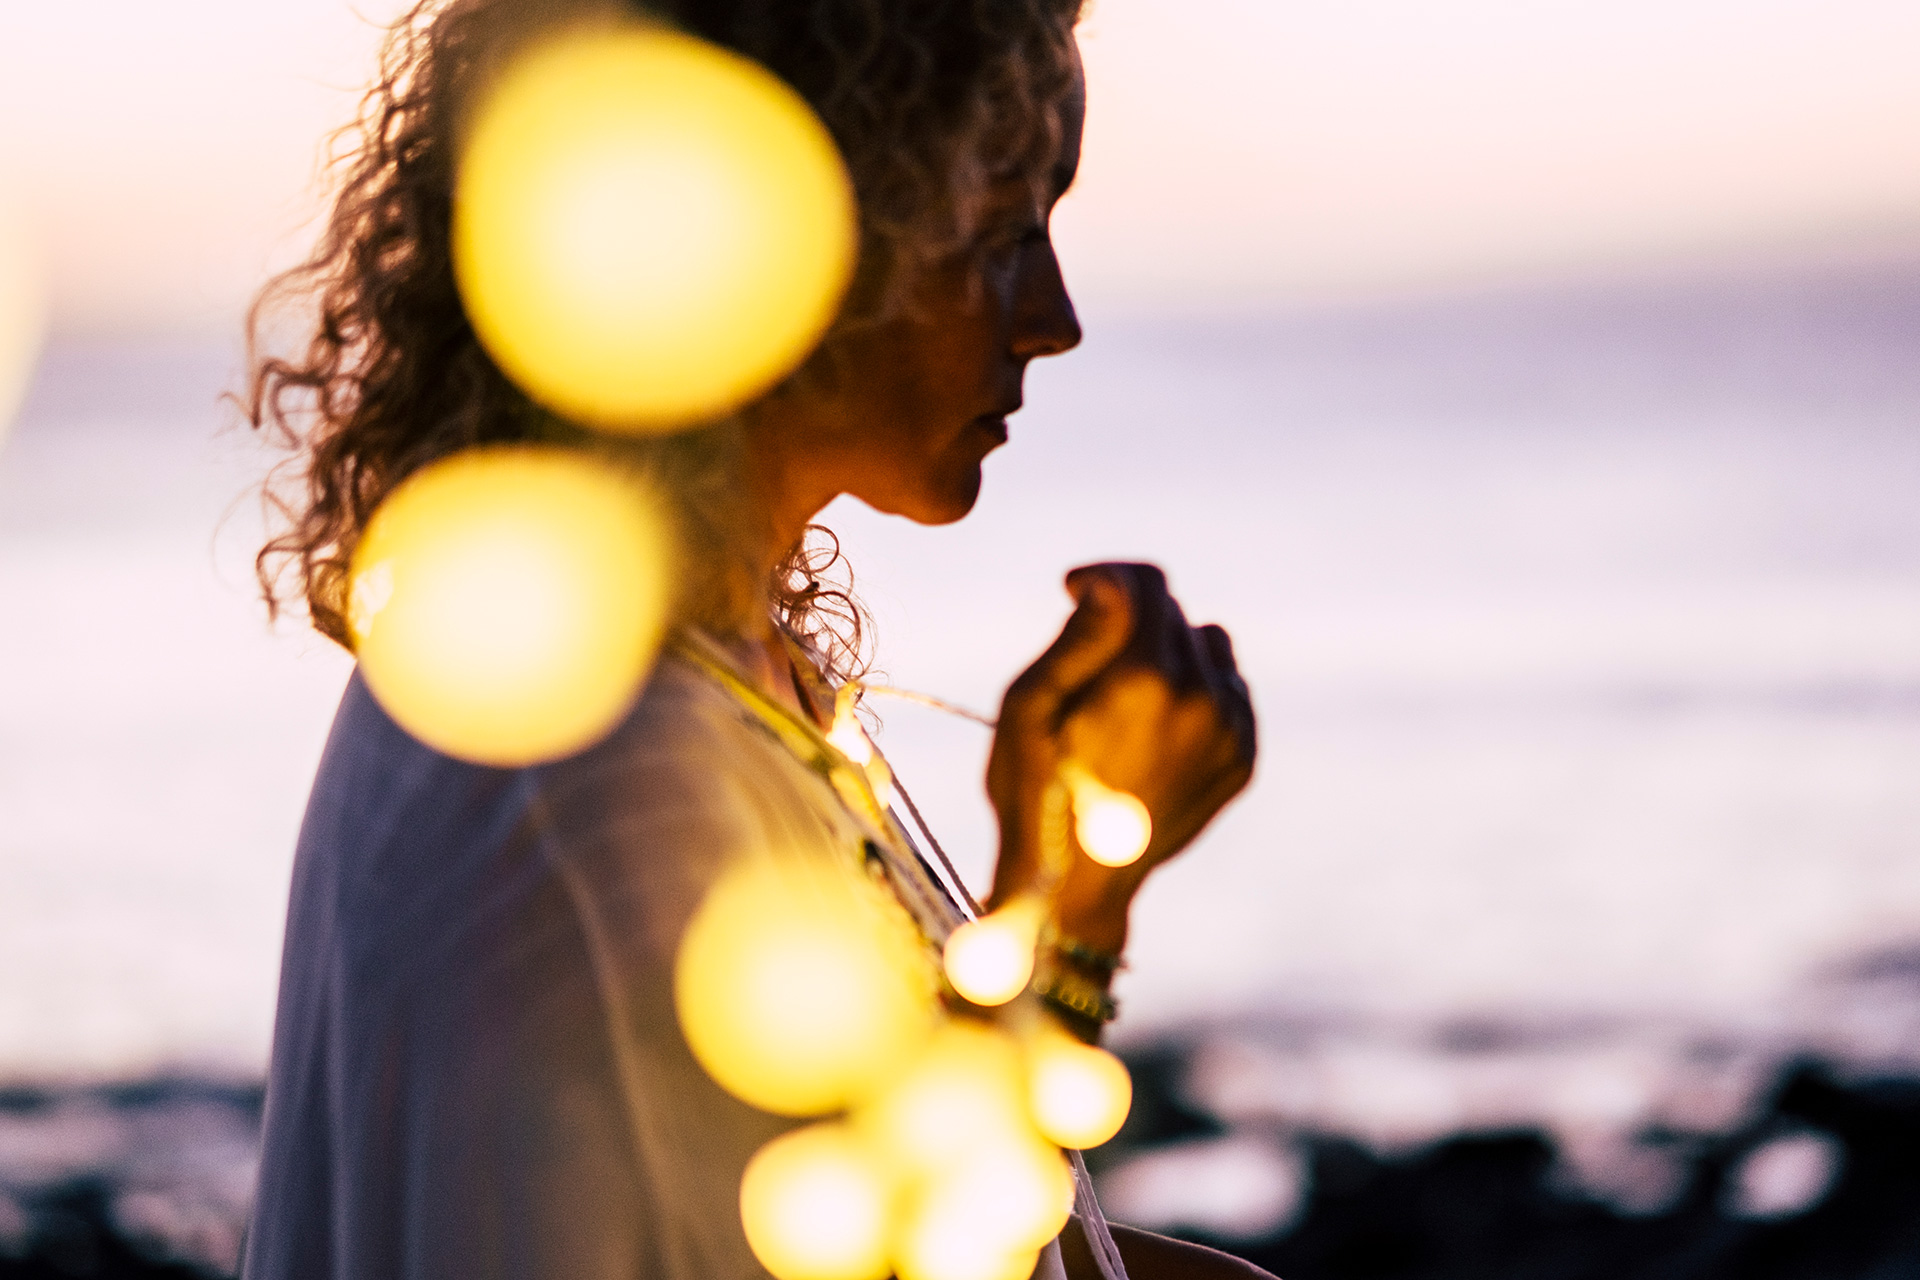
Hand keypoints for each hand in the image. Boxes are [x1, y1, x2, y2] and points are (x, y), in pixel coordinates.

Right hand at [986, 564, 1255, 951]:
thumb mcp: (1028, 707)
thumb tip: (1113, 584)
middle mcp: (1203, 697)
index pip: (1146, 582)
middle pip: (1174, 613)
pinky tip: (1153, 729)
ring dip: (1169, 654)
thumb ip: (1078, 635)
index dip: (1103, 576)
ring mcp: (1231, 731)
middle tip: (1087, 664)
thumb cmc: (1036, 793)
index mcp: (1148, 676)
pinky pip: (1229, 691)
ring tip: (1124, 697)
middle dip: (1129, 621)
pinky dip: (1196, 693)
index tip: (1072, 591)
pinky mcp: (1243, 759)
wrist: (1078, 889)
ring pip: (1209, 646)